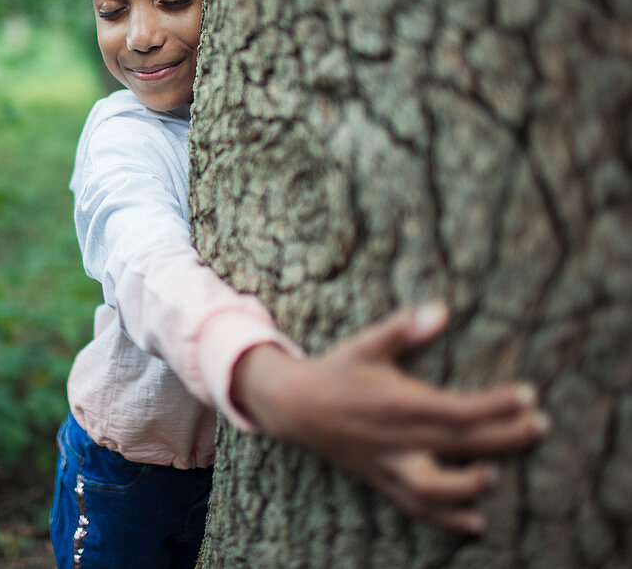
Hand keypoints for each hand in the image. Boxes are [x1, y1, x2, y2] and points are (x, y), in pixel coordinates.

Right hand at [231, 303, 548, 533]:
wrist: (293, 406)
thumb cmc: (335, 371)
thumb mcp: (366, 344)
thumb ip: (403, 329)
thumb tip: (441, 311)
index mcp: (397, 402)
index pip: (457, 409)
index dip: (496, 405)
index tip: (529, 395)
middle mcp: (396, 438)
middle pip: (460, 444)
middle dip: (505, 437)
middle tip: (540, 426)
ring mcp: (388, 463)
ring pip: (435, 486)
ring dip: (470, 484)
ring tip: (499, 472)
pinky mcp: (381, 478)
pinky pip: (415, 506)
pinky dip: (446, 518)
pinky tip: (476, 522)